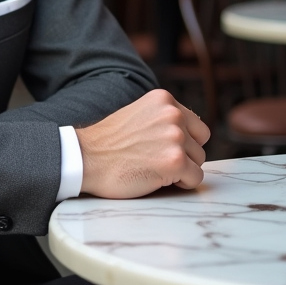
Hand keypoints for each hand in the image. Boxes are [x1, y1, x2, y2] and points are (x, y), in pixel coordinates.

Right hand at [75, 89, 209, 198]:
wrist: (85, 158)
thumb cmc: (108, 143)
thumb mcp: (139, 115)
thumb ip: (164, 119)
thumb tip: (190, 136)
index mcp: (164, 100)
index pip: (196, 126)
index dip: (184, 142)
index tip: (163, 150)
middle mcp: (173, 114)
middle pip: (200, 144)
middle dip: (184, 156)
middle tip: (155, 160)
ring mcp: (176, 137)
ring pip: (198, 162)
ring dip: (180, 170)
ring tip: (152, 167)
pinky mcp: (175, 161)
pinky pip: (195, 179)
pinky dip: (180, 184)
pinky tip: (156, 177)